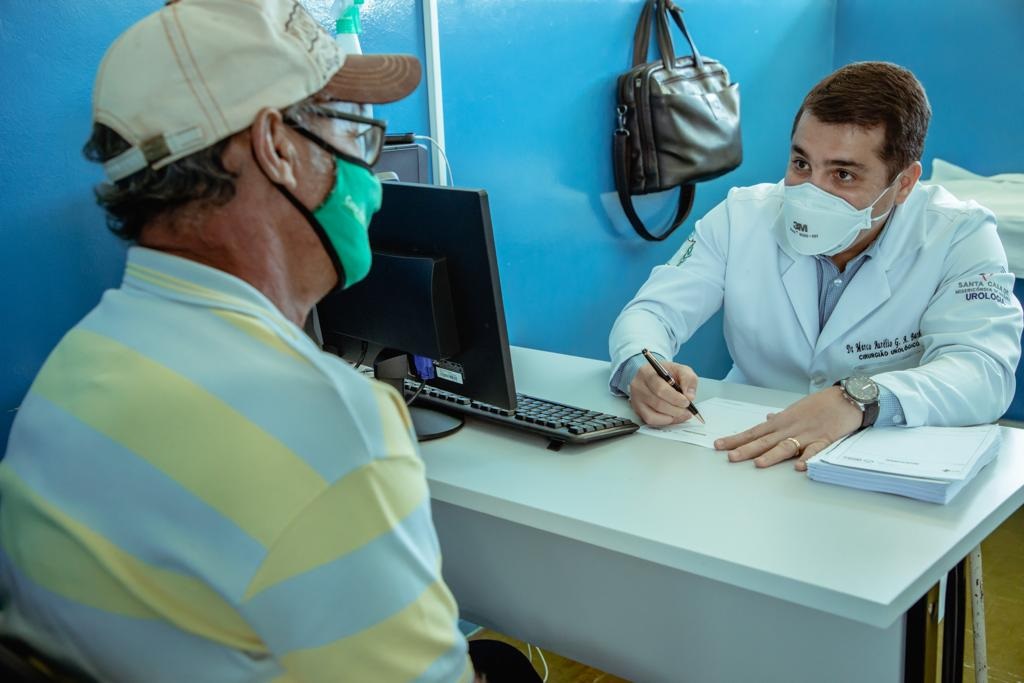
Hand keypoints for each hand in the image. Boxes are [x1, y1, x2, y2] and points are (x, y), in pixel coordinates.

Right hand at [628, 360, 698, 425]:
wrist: (655, 376)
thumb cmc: (667, 373)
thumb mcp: (680, 369)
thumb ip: (688, 378)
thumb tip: (689, 396)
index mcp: (647, 372)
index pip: (660, 388)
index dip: (675, 398)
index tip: (687, 401)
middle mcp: (638, 386)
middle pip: (657, 403)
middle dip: (676, 409)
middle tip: (686, 409)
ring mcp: (636, 399)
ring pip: (653, 414)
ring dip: (672, 416)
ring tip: (682, 413)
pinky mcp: (638, 410)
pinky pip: (650, 420)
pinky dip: (664, 421)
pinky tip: (672, 416)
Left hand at [713, 386, 862, 469]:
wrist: (848, 397)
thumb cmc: (821, 403)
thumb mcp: (797, 409)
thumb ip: (782, 418)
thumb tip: (767, 419)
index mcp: (782, 421)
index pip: (754, 431)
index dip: (737, 439)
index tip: (719, 446)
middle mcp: (791, 427)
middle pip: (765, 440)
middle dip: (747, 449)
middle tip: (730, 457)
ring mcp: (808, 433)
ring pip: (787, 445)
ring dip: (772, 455)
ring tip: (758, 463)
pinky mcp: (826, 438)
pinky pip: (816, 449)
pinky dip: (808, 457)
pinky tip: (800, 466)